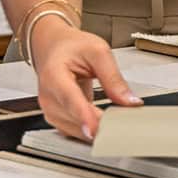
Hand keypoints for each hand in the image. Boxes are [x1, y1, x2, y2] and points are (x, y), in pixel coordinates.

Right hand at [31, 20, 141, 139]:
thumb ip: (113, 78)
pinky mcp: (56, 118)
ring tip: (117, 119)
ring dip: (96, 128)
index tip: (95, 129)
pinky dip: (90, 128)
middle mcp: (48, 96)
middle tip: (124, 121)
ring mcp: (50, 110)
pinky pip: (74, 131)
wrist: (54, 47)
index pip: (70, 99)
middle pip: (74, 118)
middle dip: (99, 123)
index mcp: (54, 75)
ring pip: (74, 129)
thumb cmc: (72, 47)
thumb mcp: (99, 52)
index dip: (83, 116)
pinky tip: (104, 122)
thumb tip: (129, 101)